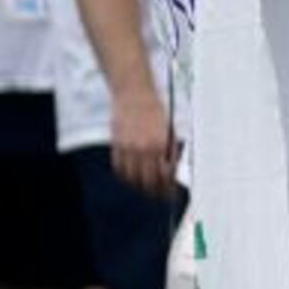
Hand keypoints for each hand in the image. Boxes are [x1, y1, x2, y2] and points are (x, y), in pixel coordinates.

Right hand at [111, 81, 180, 196]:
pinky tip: (130, 177)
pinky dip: (124, 175)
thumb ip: (170, 151)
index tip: (170, 195)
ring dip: (138, 186)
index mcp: (162, 144)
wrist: (134, 93)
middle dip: (154, 192)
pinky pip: (119, 167)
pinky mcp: (116, 143)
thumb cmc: (155, 110)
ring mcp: (129, 146)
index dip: (167, 189)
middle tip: (158, 196)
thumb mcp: (169, 130)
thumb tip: (171, 171)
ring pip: (132, 177)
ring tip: (144, 188)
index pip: (165, 176)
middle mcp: (145, 147)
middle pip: (149, 180)